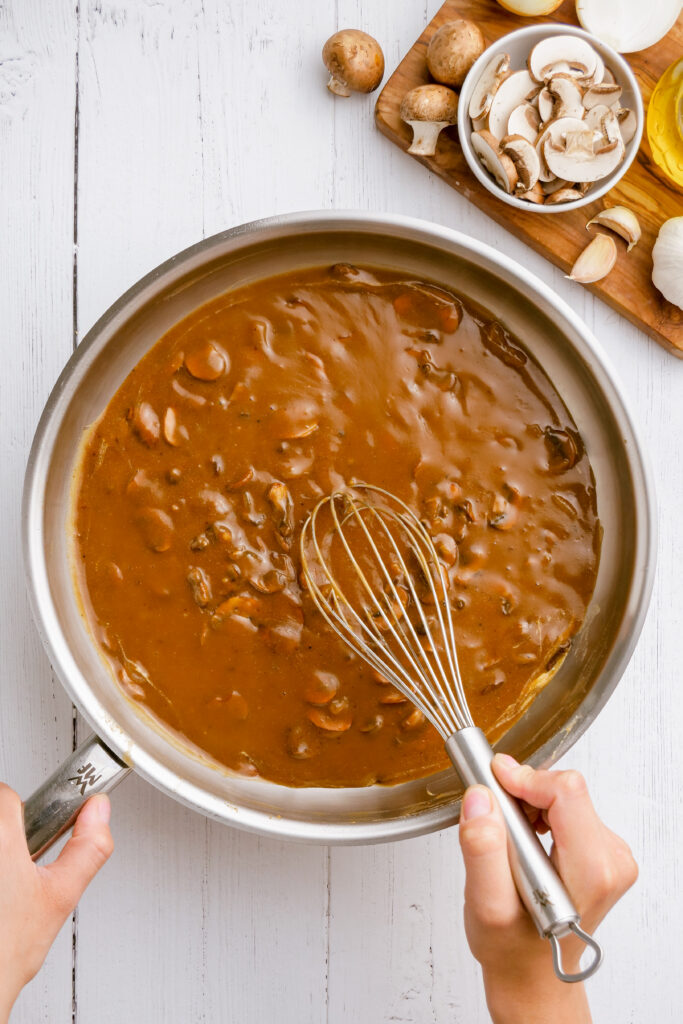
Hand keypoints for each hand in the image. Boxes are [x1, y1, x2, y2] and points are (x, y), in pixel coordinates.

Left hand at [0, 785, 112, 1021]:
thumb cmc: (5, 952)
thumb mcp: (61, 896)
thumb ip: (87, 847)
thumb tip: (99, 811)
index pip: (7, 794)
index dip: (22, 814)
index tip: (28, 834)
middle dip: (7, 834)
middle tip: (16, 865)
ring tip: (5, 885)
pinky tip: (1, 892)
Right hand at [458, 755, 637, 1023]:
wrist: (531, 973)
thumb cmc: (512, 948)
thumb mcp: (486, 906)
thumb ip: (482, 851)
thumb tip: (480, 799)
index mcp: (592, 871)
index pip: (566, 791)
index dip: (524, 779)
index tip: (493, 782)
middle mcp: (610, 860)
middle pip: (566, 790)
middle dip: (523, 794)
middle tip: (494, 820)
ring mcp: (609, 854)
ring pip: (565, 795)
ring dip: (529, 804)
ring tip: (508, 838)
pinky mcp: (600, 850)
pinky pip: (567, 807)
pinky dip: (538, 813)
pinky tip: (523, 841)